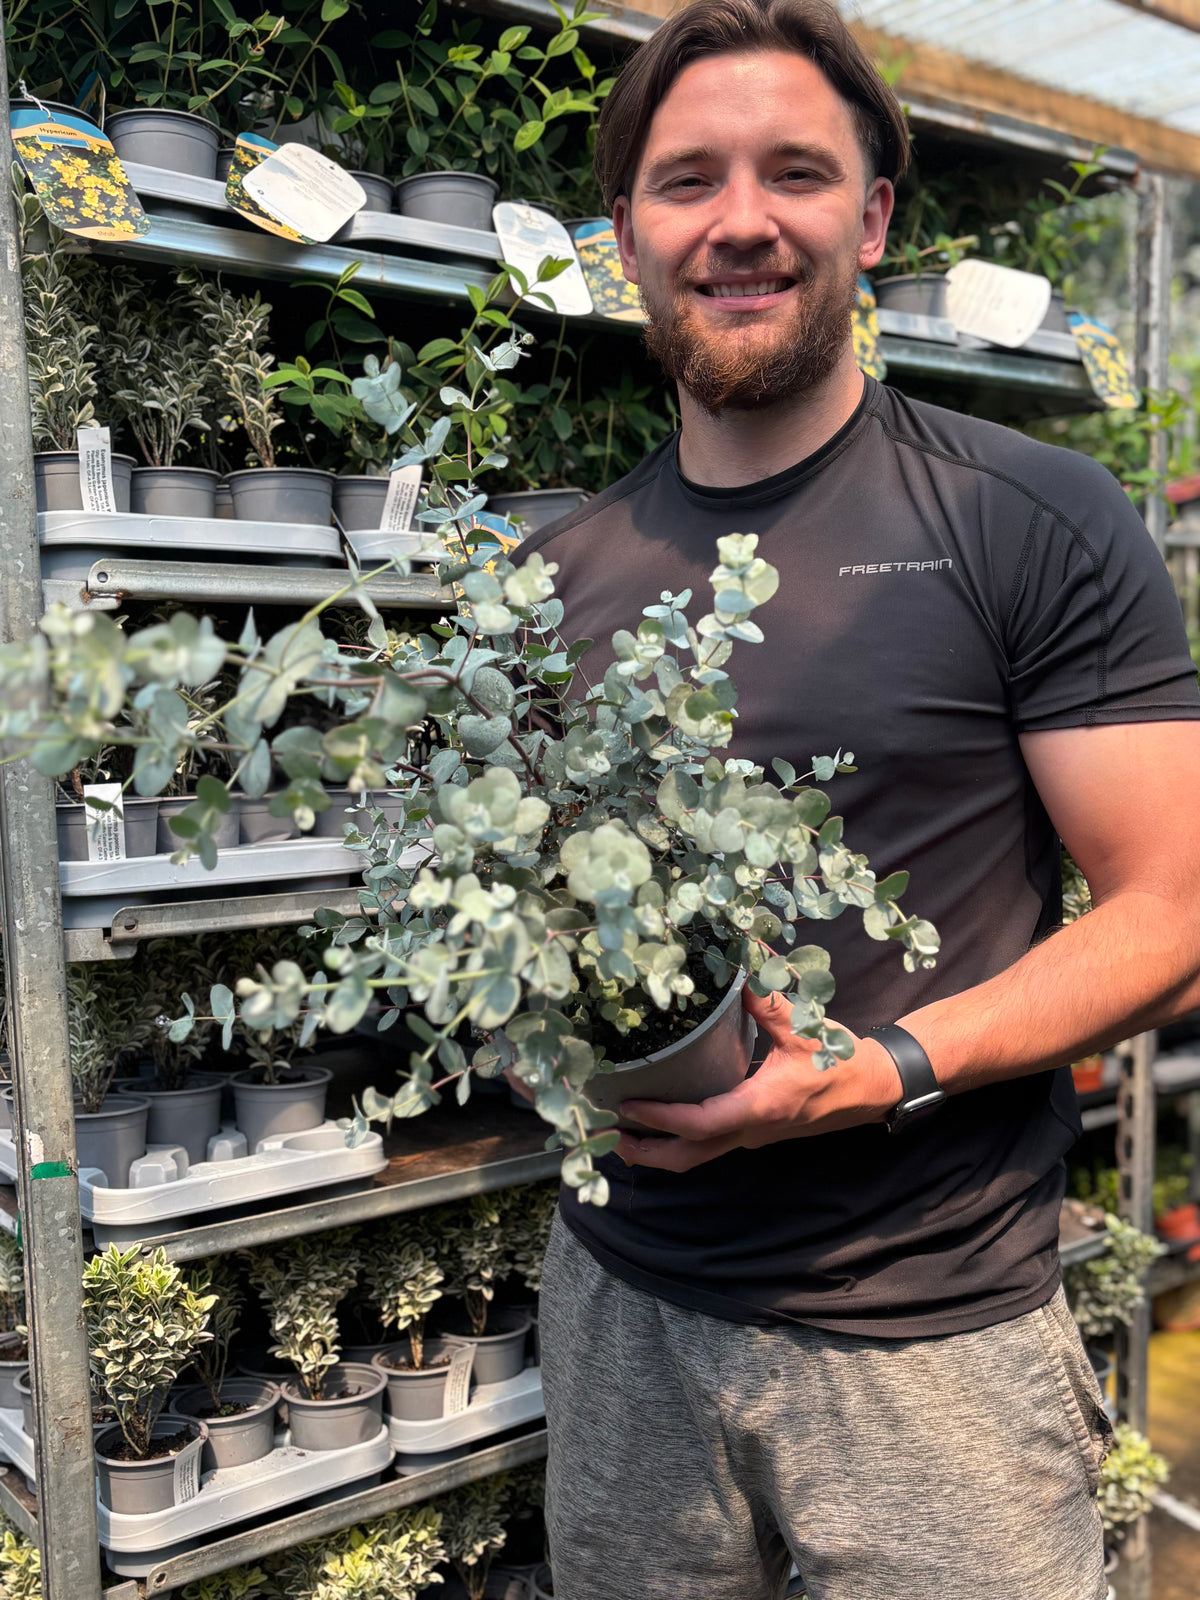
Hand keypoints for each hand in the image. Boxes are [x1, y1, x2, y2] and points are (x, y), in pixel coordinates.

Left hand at [614, 989, 901, 1172]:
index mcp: (761, 1107)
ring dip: (659, 1148)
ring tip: (622, 1130)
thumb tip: (738, 962)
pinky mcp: (756, 1132)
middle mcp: (752, 1130)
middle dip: (647, 1150)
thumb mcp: (805, 1027)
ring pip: (698, 1155)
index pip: (702, 1123)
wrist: (873, 1090)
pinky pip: (711, 1144)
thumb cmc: (841, 1061)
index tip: (629, 1104)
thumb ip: (768, 998)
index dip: (663, 1117)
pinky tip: (663, 1118)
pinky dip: (681, 1138)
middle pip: (690, 1157)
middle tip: (607, 1136)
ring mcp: (754, 1136)